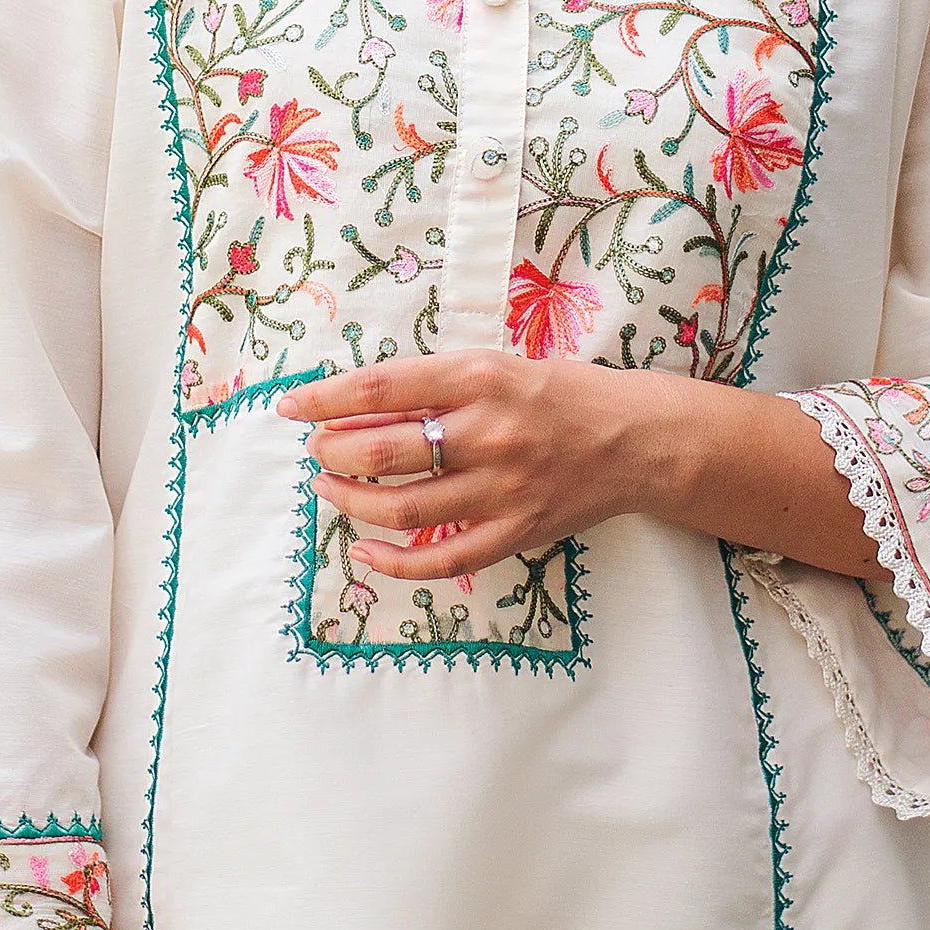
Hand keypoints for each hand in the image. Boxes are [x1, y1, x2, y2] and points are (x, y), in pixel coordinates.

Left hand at [276, 347, 657, 578]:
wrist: (638, 439)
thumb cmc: (562, 393)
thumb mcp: (499, 365)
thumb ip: (437, 384)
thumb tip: (358, 405)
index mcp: (481, 377)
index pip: (382, 387)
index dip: (325, 397)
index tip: (292, 405)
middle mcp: (489, 432)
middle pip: (384, 451)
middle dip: (333, 450)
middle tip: (317, 448)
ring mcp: (503, 489)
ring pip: (404, 509)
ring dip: (351, 501)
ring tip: (328, 486)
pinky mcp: (516, 532)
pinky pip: (443, 560)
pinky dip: (394, 563)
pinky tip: (363, 552)